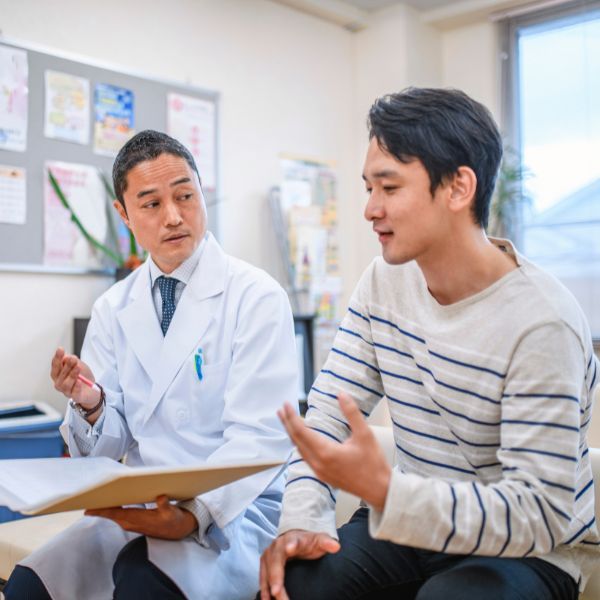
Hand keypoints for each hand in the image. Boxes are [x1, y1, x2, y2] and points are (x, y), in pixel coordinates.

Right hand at [50, 347, 98, 408]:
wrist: (92, 390)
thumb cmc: (83, 377)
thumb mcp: (79, 365)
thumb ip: (73, 361)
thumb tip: (67, 357)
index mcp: (59, 375)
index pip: (55, 366)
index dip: (57, 358)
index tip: (60, 349)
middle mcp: (60, 384)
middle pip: (60, 375)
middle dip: (66, 366)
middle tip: (73, 359)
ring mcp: (67, 392)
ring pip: (65, 385)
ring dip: (71, 375)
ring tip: (77, 368)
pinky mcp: (76, 398)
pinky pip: (74, 394)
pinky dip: (76, 388)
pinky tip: (79, 382)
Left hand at [85, 495, 197, 539]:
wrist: (176, 530)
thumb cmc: (173, 521)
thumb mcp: (172, 513)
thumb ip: (165, 506)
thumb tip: (161, 497)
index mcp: (138, 519)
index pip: (116, 514)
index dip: (102, 511)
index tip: (88, 509)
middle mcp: (131, 522)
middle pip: (110, 514)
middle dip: (98, 507)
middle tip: (85, 497)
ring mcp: (130, 522)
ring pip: (113, 514)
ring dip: (103, 507)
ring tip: (93, 496)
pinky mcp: (132, 521)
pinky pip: (117, 514)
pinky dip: (111, 507)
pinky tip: (108, 500)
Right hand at [259, 530, 339, 599]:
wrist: (295, 537)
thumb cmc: (308, 542)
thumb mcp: (319, 540)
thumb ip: (326, 542)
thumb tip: (336, 546)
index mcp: (293, 539)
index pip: (293, 542)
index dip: (292, 545)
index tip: (291, 549)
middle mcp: (278, 546)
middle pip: (276, 562)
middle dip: (275, 577)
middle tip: (277, 592)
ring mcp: (269, 554)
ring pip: (267, 572)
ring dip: (268, 587)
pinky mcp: (264, 563)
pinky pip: (262, 577)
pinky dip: (264, 589)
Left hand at [278, 392, 391, 511]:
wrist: (379, 490)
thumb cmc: (373, 464)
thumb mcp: (365, 434)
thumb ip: (351, 413)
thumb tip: (341, 395)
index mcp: (326, 453)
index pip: (301, 431)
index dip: (292, 417)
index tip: (286, 405)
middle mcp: (318, 463)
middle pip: (296, 440)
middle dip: (287, 423)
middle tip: (281, 409)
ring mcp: (319, 471)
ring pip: (299, 449)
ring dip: (292, 434)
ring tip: (286, 421)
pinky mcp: (322, 475)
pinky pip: (305, 457)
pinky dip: (299, 444)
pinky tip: (301, 438)